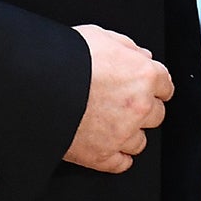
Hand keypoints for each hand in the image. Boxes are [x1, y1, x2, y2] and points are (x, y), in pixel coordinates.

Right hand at [64, 24, 172, 173]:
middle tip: (123, 103)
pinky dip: (117, 157)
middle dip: (143, 108)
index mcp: (143, 75)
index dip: (154, 85)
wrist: (35, 88)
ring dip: (130, 133)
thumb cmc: (64, 59)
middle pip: (156, 114)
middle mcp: (139, 107)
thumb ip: (126, 47)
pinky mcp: (102, 156)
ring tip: (110, 124)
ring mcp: (122, 134)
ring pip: (140, 141)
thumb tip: (139, 55)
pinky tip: (108, 146)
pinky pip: (122, 164)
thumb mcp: (98, 36)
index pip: (165, 84)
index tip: (147, 87)